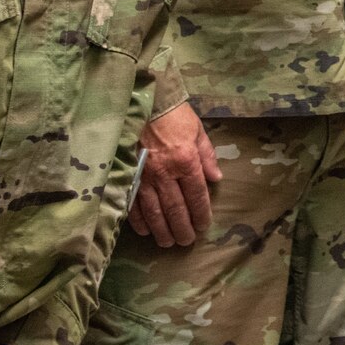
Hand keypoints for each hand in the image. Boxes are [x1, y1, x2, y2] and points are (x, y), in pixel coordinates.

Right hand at [127, 102, 220, 247]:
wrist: (143, 102)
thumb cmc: (174, 116)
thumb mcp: (197, 132)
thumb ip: (207, 157)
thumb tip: (216, 179)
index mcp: (185, 160)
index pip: (196, 195)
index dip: (201, 214)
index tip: (204, 226)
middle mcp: (165, 172)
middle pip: (175, 209)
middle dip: (182, 229)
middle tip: (186, 241)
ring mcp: (144, 175)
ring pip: (154, 212)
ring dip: (162, 230)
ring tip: (168, 242)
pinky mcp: (128, 175)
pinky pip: (133, 204)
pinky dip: (140, 220)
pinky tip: (146, 230)